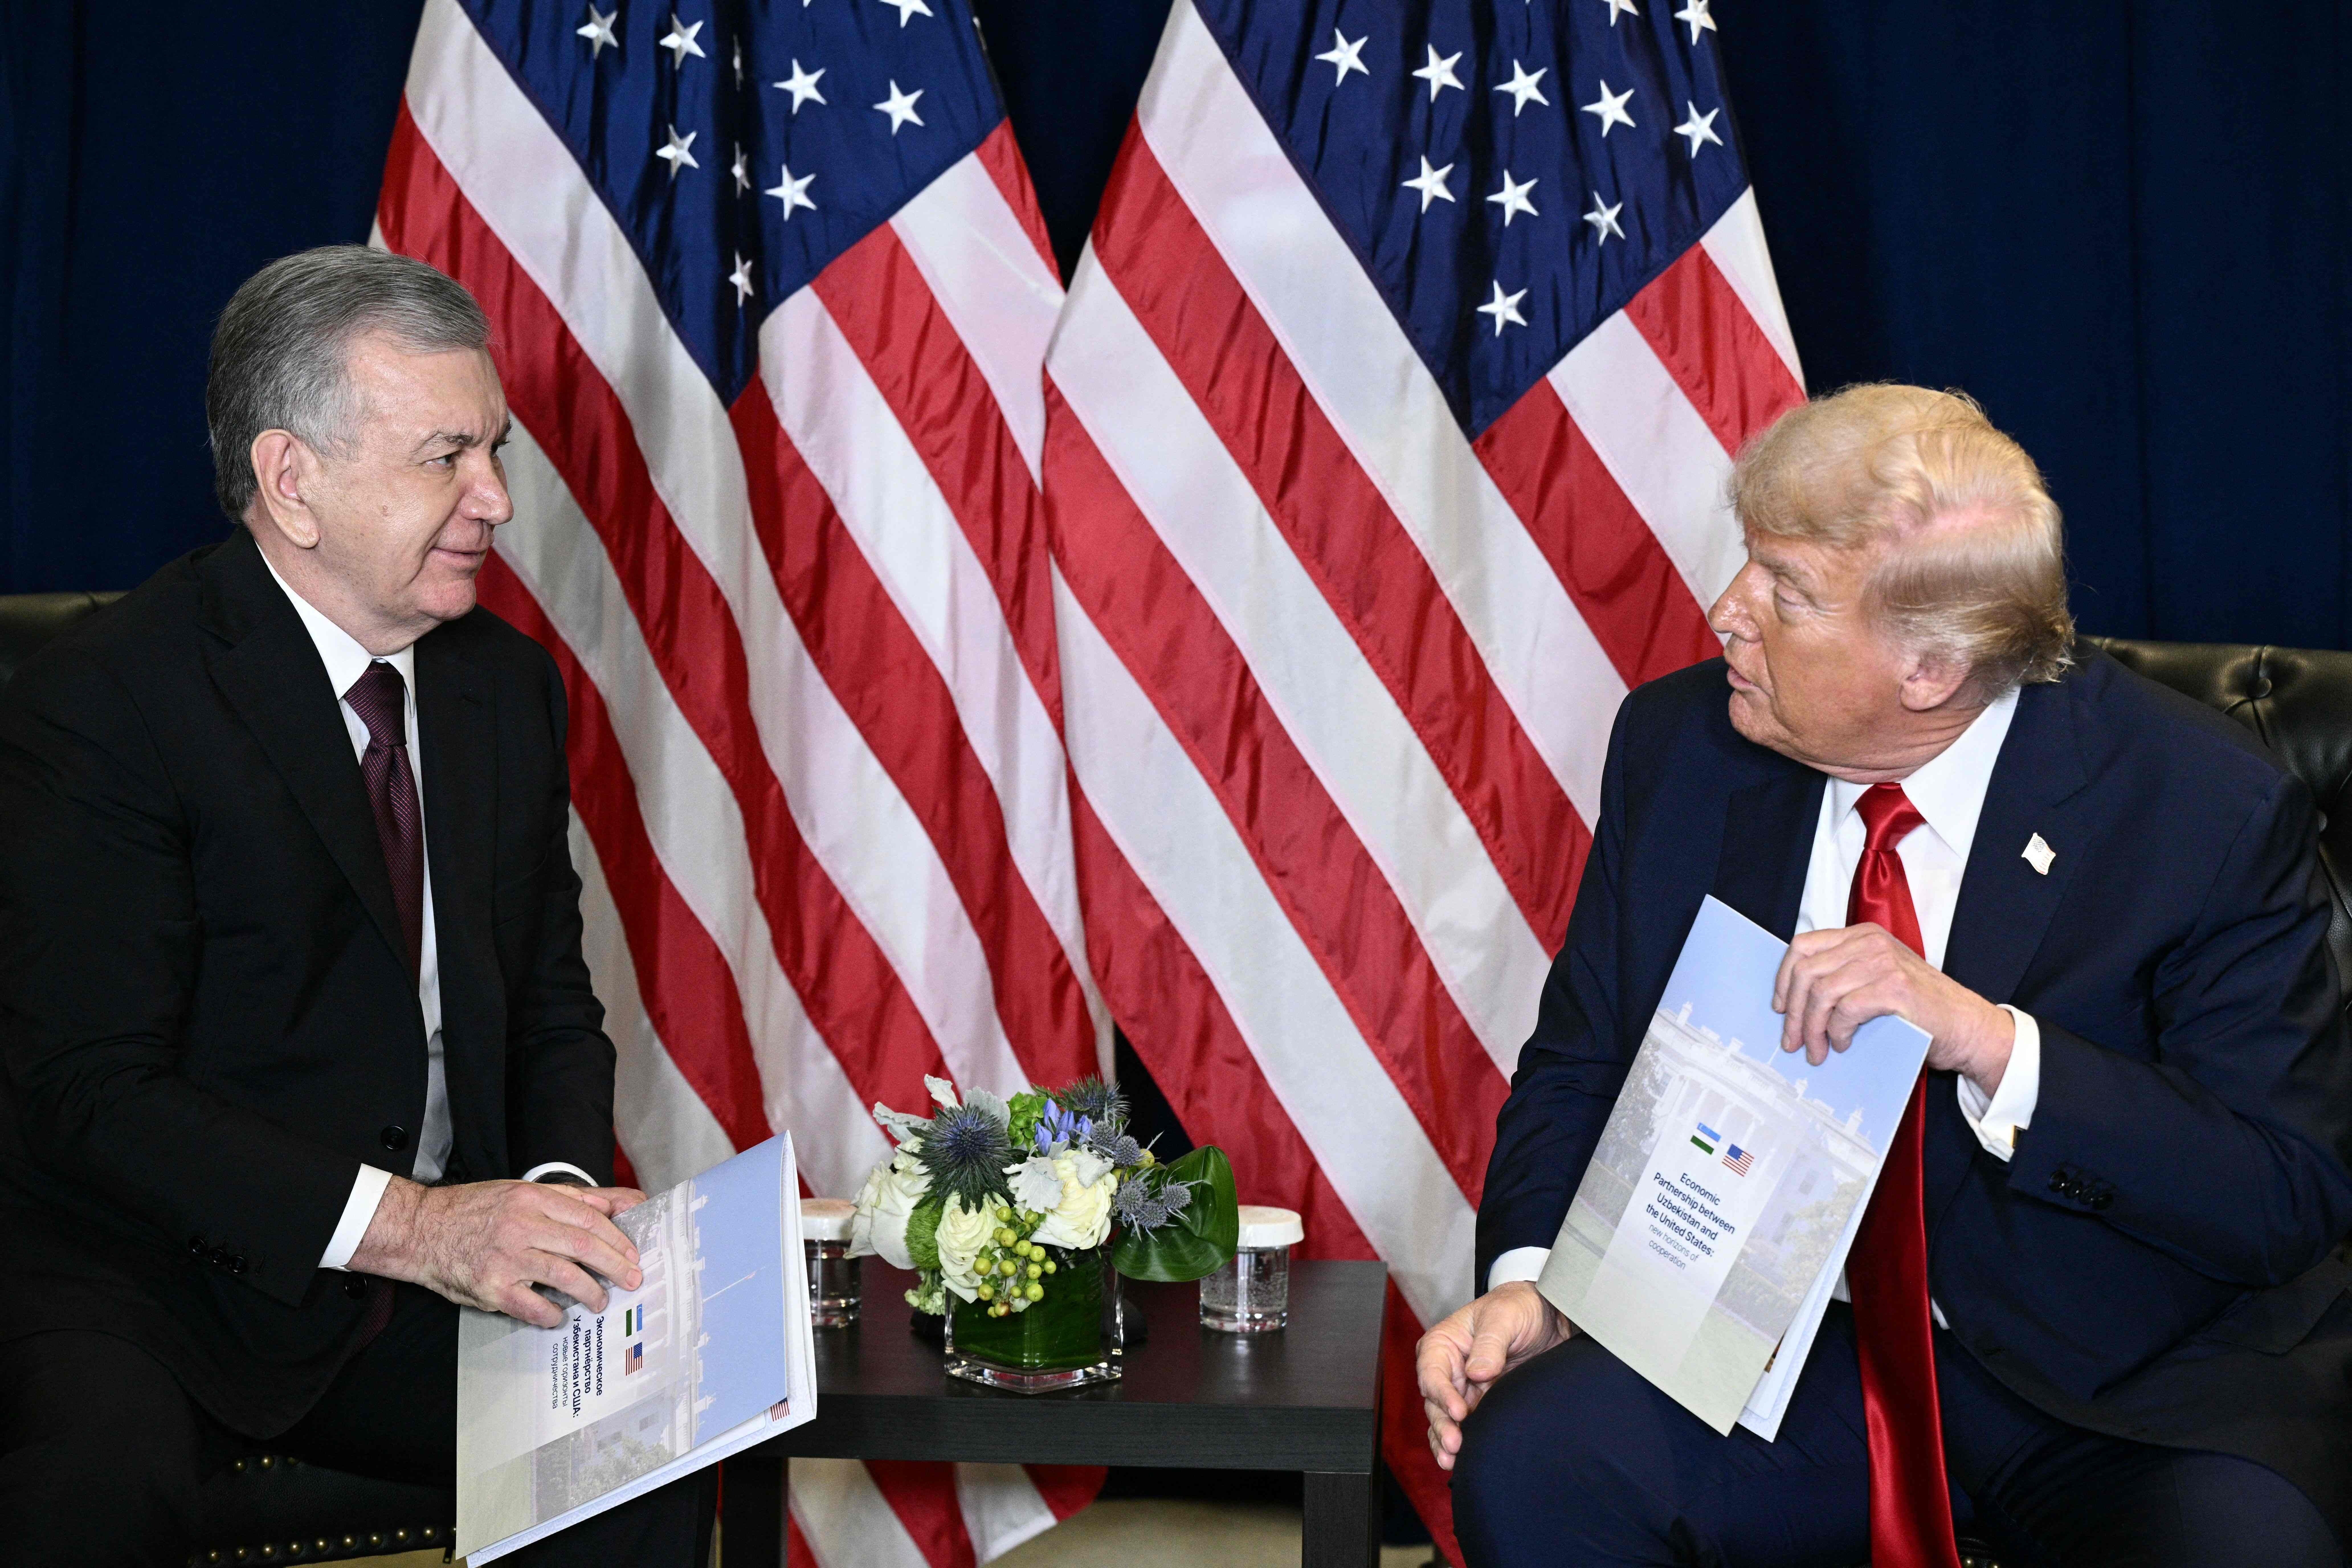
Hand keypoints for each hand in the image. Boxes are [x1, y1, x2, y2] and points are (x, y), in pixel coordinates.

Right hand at [349, 1178, 646, 1327]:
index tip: (633, 1253)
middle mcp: (521, 1225)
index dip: (617, 1238)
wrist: (421, 1229)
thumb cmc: (476, 1210)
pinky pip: (532, 1306)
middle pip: (583, 1245)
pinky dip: (552, 1314)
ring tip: (601, 1301)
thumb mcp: (523, 1191)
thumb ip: (573, 1198)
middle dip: (615, 1265)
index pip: (589, 1218)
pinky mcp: (490, 1287)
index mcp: (532, 1198)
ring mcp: (506, 1258)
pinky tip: (560, 1315)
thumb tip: (620, 1202)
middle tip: (632, 1279)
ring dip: (591, 1292)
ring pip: (564, 1275)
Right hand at [1415, 1282, 1572, 1470]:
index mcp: (1445, 1343)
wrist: (1548, 1319)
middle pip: (1434, 1400)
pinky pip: (1463, 1427)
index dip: (1441, 1393)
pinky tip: (1458, 1461)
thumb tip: (1476, 1372)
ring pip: (1445, 1419)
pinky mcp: (1480, 1404)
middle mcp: (1449, 1369)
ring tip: (1452, 1460)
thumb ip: (1490, 1342)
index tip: (1459, 1411)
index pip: (1432, 1371)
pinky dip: (1458, 1443)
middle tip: (1455, 1444)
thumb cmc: (1519, 1307)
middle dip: (1442, 1424)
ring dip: (1445, 1439)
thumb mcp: (1506, 1316)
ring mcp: (1463, 1389)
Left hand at [1774, 922, 2013, 1094]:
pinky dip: (1838, 1031)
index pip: (1803, 946)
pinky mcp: (1894, 988)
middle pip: (1806, 971)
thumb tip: (1793, 1002)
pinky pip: (1846, 1009)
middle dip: (1794, 1012)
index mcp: (1862, 936)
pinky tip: (1844, 1045)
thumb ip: (1842, 978)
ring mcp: (1883, 963)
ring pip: (1822, 993)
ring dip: (1813, 1028)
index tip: (1780, 1008)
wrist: (1967, 1027)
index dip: (1783, 979)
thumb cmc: (1919, 1010)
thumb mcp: (1875, 980)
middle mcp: (1870, 943)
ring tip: (1817, 1051)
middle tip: (1793, 1042)